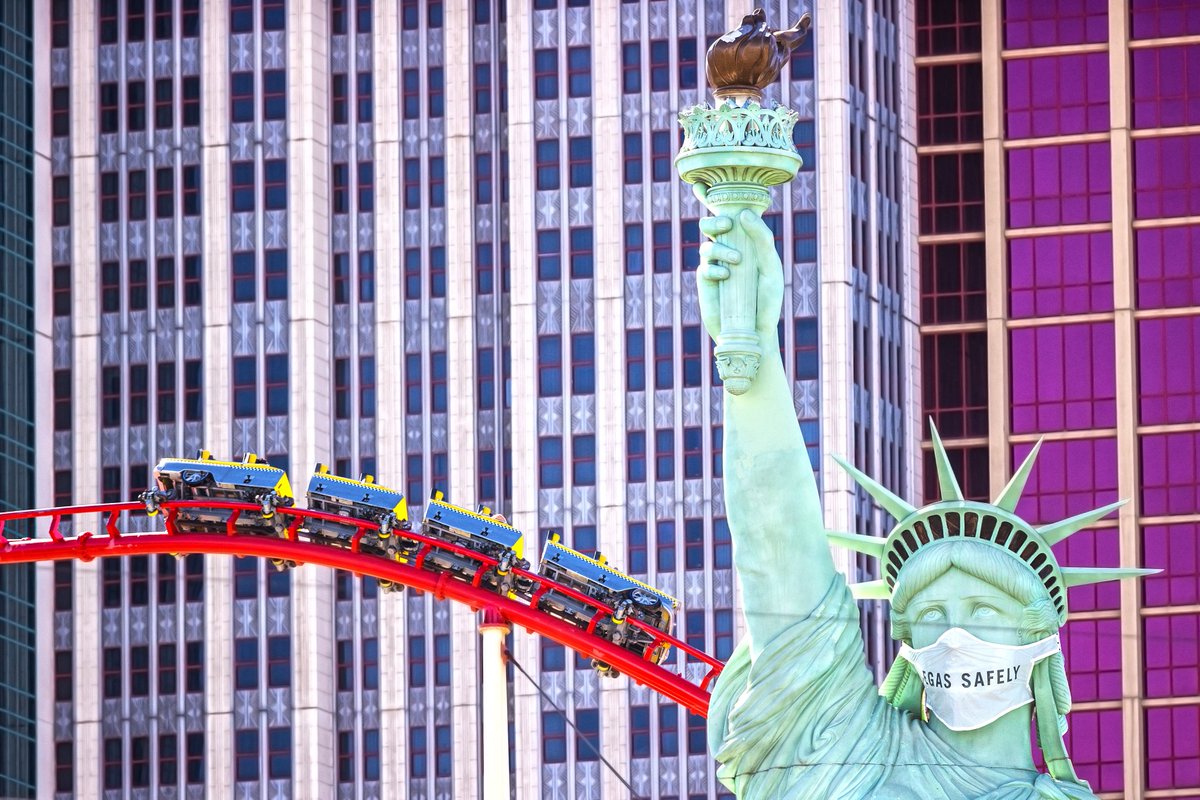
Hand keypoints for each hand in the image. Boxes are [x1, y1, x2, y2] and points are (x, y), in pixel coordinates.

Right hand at [697, 209, 784, 343]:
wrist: (756, 331)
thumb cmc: (768, 300)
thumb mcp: (771, 267)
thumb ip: (762, 240)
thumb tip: (743, 214)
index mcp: (745, 243)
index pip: (730, 216)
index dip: (713, 199)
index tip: (703, 184)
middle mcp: (728, 250)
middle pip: (710, 225)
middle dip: (714, 221)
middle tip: (727, 226)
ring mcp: (715, 266)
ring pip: (706, 245)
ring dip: (720, 248)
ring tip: (736, 262)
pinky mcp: (706, 283)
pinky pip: (705, 266)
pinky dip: (715, 268)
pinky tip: (727, 277)